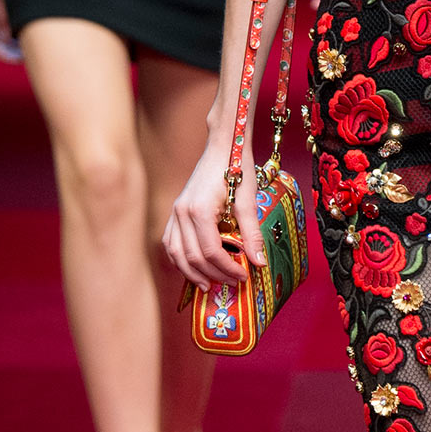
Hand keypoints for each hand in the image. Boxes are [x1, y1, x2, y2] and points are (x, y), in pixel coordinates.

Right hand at [164, 136, 263, 290]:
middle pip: (192, 257)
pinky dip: (180, 259)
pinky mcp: (176, 211)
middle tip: (232, 283)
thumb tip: (259, 262)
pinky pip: (170, 242)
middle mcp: (182, 213)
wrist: (222, 146)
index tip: (243, 276)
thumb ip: (252, 233)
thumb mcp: (248, 200)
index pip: (210, 252)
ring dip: (191, 273)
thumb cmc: (237, 168)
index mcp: (199, 211)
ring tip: (209, 285)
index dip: (227, 269)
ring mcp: (175, 212)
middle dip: (214, 274)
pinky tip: (192, 268)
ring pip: (176, 253)